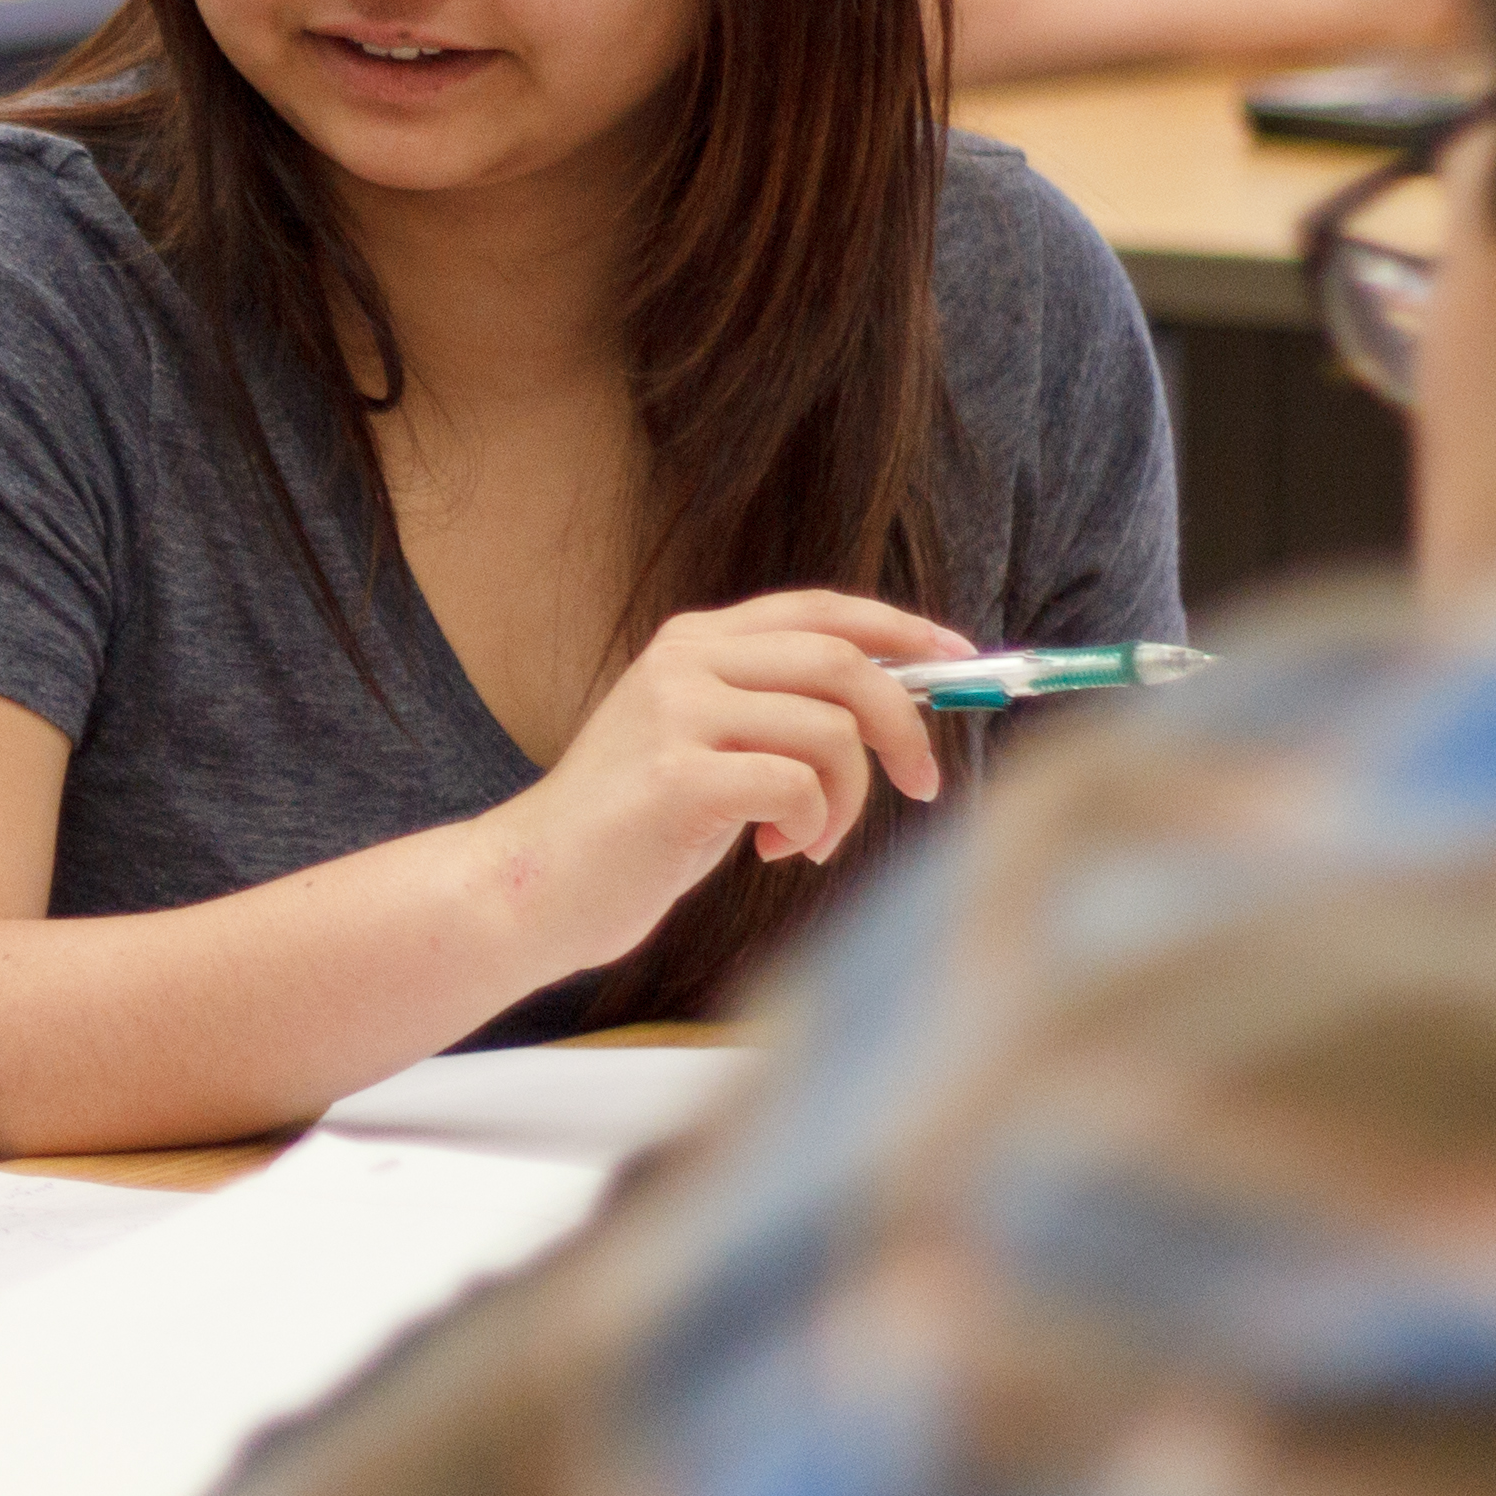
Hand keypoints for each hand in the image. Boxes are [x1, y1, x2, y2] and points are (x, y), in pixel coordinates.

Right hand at [489, 591, 970, 973]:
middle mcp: (685, 661)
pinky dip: (811, 826)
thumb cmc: (633, 829)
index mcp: (693, 644)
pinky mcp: (679, 773)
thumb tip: (895, 708)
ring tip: (811, 841)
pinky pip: (799, 785)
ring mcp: (677, 712)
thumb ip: (775, 712)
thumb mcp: (706, 746)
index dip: (901, 629)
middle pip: (843, 662)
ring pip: (832, 730)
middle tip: (922, 786)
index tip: (960, 659)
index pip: (820, 610)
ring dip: (848, 800)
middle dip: (905, 728)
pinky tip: (775, 853)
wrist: (535, 885)